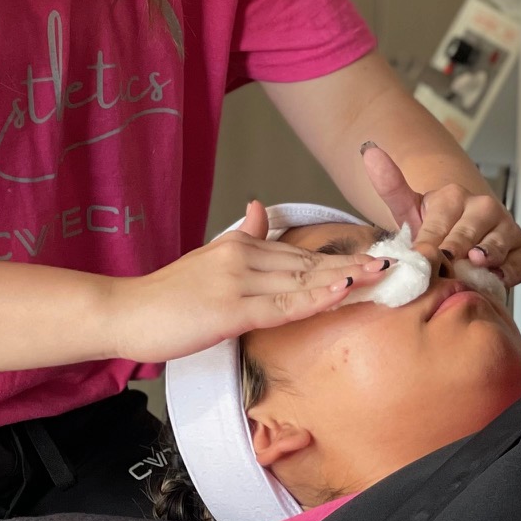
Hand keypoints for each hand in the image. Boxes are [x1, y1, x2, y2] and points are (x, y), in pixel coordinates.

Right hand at [104, 200, 387, 363]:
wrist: (124, 312)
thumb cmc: (165, 297)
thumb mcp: (206, 258)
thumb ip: (239, 237)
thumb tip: (257, 208)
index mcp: (239, 246)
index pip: (300, 254)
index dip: (340, 257)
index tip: (374, 257)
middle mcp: (242, 256)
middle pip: (309, 263)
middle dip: (354, 264)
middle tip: (396, 264)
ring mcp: (238, 281)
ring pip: (303, 280)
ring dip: (347, 278)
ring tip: (383, 274)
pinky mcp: (231, 309)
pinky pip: (283, 304)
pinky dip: (317, 297)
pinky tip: (343, 291)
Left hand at [361, 144, 520, 287]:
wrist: (461, 244)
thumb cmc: (433, 230)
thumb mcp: (408, 210)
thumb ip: (390, 185)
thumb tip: (369, 150)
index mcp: (454, 196)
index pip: (438, 223)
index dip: (427, 245)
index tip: (419, 260)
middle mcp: (483, 208)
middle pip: (468, 232)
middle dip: (455, 251)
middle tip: (444, 266)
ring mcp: (506, 228)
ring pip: (498, 243)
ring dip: (486, 257)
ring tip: (473, 265)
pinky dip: (512, 271)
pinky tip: (496, 279)